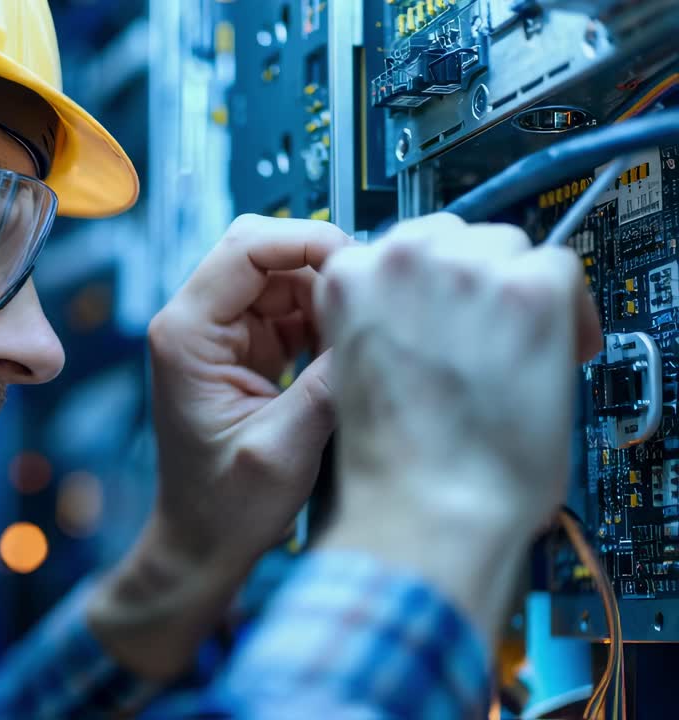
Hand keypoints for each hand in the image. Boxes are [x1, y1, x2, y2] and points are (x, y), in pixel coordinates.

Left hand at [146, 214, 350, 567]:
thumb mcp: (284, 448)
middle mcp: (197, 324)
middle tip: (370, 296)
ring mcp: (222, 335)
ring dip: (329, 295)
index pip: (245, 248)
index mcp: (186, 334)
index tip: (359, 262)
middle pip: (265, 251)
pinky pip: (293, 310)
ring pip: (285, 276)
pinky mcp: (247, 351)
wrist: (202, 545)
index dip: (308, 241)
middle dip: (323, 263)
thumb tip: (374, 323)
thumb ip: (326, 383)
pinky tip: (349, 350)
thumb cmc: (223, 509)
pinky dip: (326, 321)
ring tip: (364, 331)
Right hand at [315, 213, 601, 642]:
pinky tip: (557, 356)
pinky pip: (561, 270)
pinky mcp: (529, 290)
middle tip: (488, 336)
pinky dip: (569, 312)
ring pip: (510, 247)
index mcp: (347, 279)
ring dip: (517, 291)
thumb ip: (384, 323)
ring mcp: (468, 269)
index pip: (399, 247)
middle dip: (474, 280)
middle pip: (457, 236)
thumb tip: (431, 311)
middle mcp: (402, 259)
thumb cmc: (389, 466)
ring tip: (520, 351)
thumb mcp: (355, 372)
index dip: (429, 284)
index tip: (447, 312)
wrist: (427, 509)